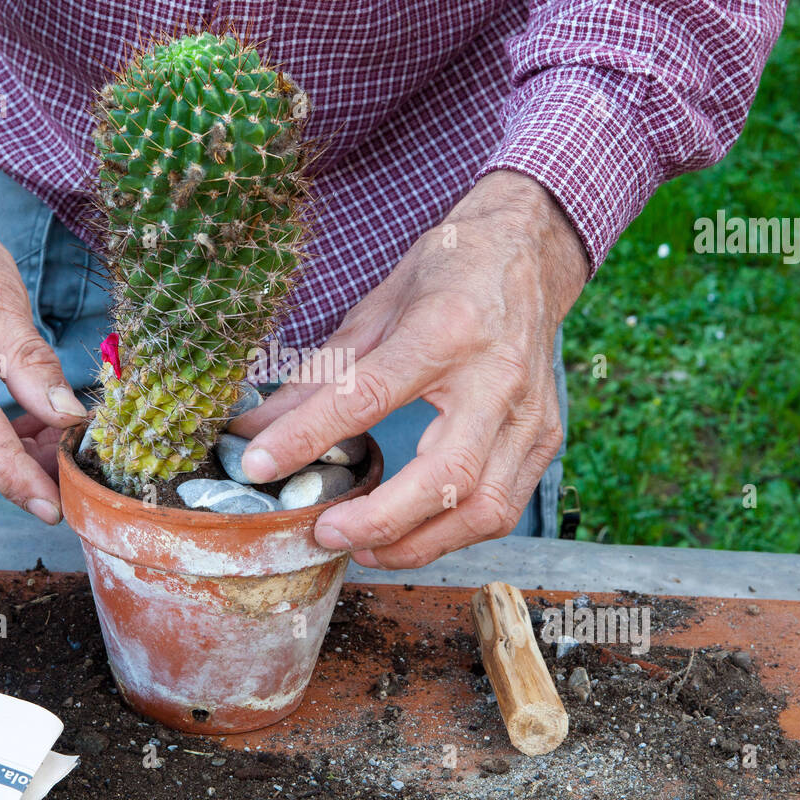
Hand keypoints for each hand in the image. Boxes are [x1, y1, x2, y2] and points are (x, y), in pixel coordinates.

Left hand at [232, 171, 587, 567]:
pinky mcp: (545, 439)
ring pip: (483, 508)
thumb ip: (317, 378)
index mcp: (445, 330)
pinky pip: (503, 507)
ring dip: (420, 543)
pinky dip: (454, 532)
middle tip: (326, 532)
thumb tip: (254, 428)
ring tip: (364, 545)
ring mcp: (529, 414)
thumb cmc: (447, 276)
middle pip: (445, 475)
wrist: (527, 254)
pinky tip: (413, 531)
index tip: (260, 466)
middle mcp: (496, 377)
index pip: (368, 396)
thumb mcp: (373, 312)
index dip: (308, 436)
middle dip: (381, 520)